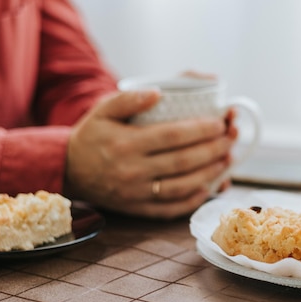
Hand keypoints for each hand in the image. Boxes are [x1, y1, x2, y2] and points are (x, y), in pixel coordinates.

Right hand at [64, 89, 236, 218]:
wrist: (68, 170)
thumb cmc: (92, 135)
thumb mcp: (103, 109)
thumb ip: (130, 98)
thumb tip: (160, 93)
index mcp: (126, 143)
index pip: (174, 136)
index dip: (202, 129)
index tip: (221, 122)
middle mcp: (132, 170)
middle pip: (184, 161)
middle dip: (214, 149)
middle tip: (232, 138)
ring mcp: (136, 193)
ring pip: (183, 186)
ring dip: (211, 173)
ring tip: (228, 159)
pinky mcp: (138, 209)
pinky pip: (171, 208)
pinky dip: (194, 199)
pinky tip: (210, 186)